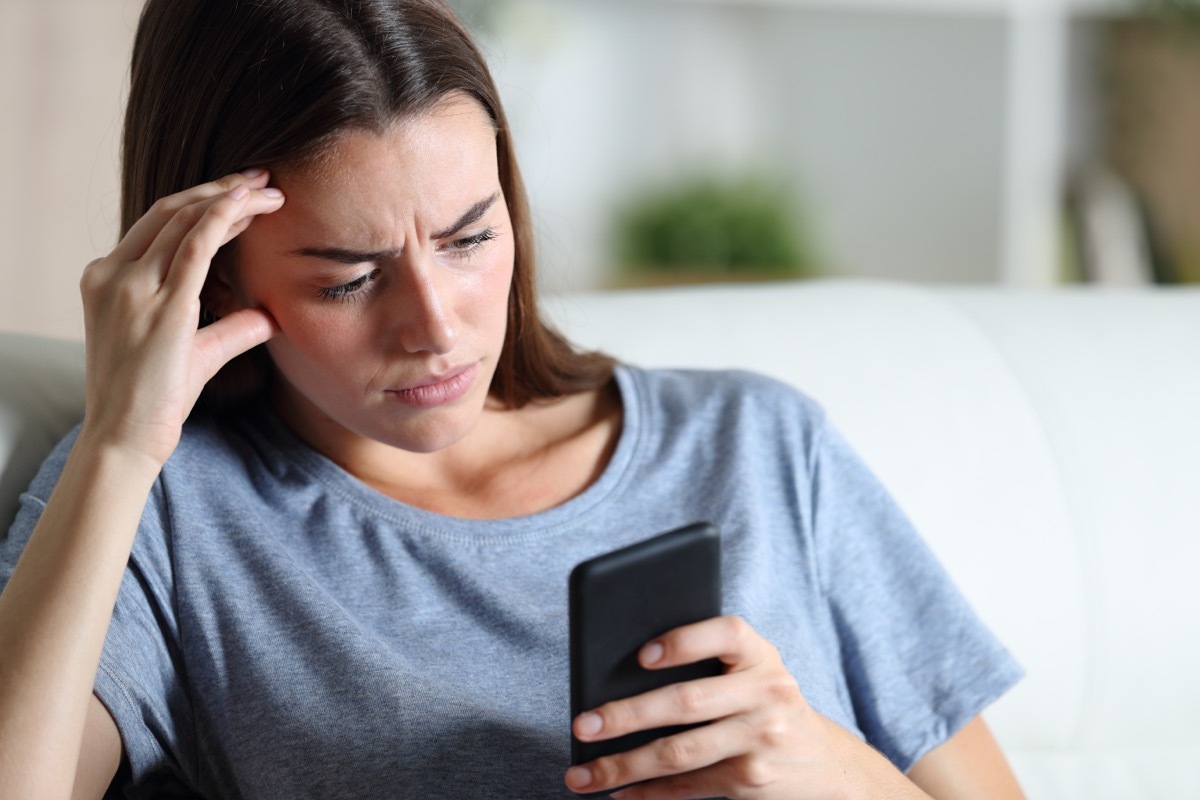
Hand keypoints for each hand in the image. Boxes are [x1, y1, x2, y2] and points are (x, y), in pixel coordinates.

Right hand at [78, 170, 284, 465]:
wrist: (124, 438)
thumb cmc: (154, 400)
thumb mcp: (196, 353)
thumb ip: (231, 329)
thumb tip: (270, 318)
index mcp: (109, 278)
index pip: (160, 224)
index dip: (204, 202)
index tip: (241, 193)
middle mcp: (114, 274)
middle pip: (170, 210)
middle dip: (219, 189)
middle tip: (263, 179)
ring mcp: (131, 286)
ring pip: (184, 219)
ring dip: (230, 200)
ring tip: (269, 192)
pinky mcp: (161, 305)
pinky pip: (192, 246)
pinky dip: (220, 217)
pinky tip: (246, 204)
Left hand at [565, 616, 926, 799]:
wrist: (830, 767)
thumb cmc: (765, 705)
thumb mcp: (753, 673)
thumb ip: (707, 664)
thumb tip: (620, 679)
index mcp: (760, 654)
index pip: (724, 633)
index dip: (684, 641)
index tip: (641, 654)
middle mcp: (766, 693)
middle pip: (686, 702)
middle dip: (627, 715)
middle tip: (583, 724)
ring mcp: (761, 739)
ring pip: (679, 753)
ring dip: (623, 767)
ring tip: (582, 775)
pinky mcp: (753, 781)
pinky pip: (689, 787)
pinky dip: (649, 793)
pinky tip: (618, 794)